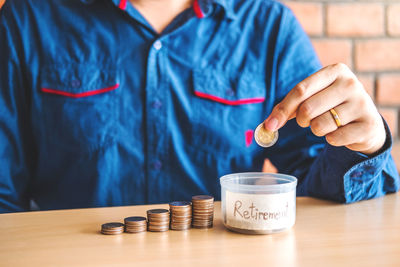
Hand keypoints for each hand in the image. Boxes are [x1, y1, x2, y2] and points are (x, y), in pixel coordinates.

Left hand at [264, 63, 385, 154]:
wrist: (365, 121)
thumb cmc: (331, 106)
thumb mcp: (313, 98)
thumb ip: (290, 106)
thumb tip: (268, 124)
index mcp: (335, 71)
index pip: (300, 90)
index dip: (283, 109)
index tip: (270, 125)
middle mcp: (350, 83)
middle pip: (307, 109)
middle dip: (302, 120)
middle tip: (310, 120)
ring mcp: (362, 103)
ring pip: (320, 125)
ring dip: (317, 129)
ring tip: (330, 123)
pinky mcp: (368, 125)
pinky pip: (334, 138)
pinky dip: (332, 139)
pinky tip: (342, 132)